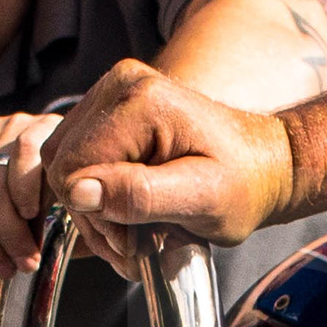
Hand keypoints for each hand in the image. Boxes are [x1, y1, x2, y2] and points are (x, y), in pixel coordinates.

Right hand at [42, 60, 297, 250]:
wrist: (263, 166)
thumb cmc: (244, 185)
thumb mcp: (202, 200)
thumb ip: (140, 195)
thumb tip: (79, 193)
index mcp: (140, 101)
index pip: (72, 169)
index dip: (95, 215)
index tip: (134, 240)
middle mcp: (120, 84)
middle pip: (63, 165)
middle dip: (94, 214)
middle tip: (136, 242)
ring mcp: (114, 91)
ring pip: (64, 164)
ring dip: (94, 208)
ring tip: (136, 229)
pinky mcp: (112, 107)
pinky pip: (77, 156)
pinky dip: (97, 192)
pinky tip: (129, 207)